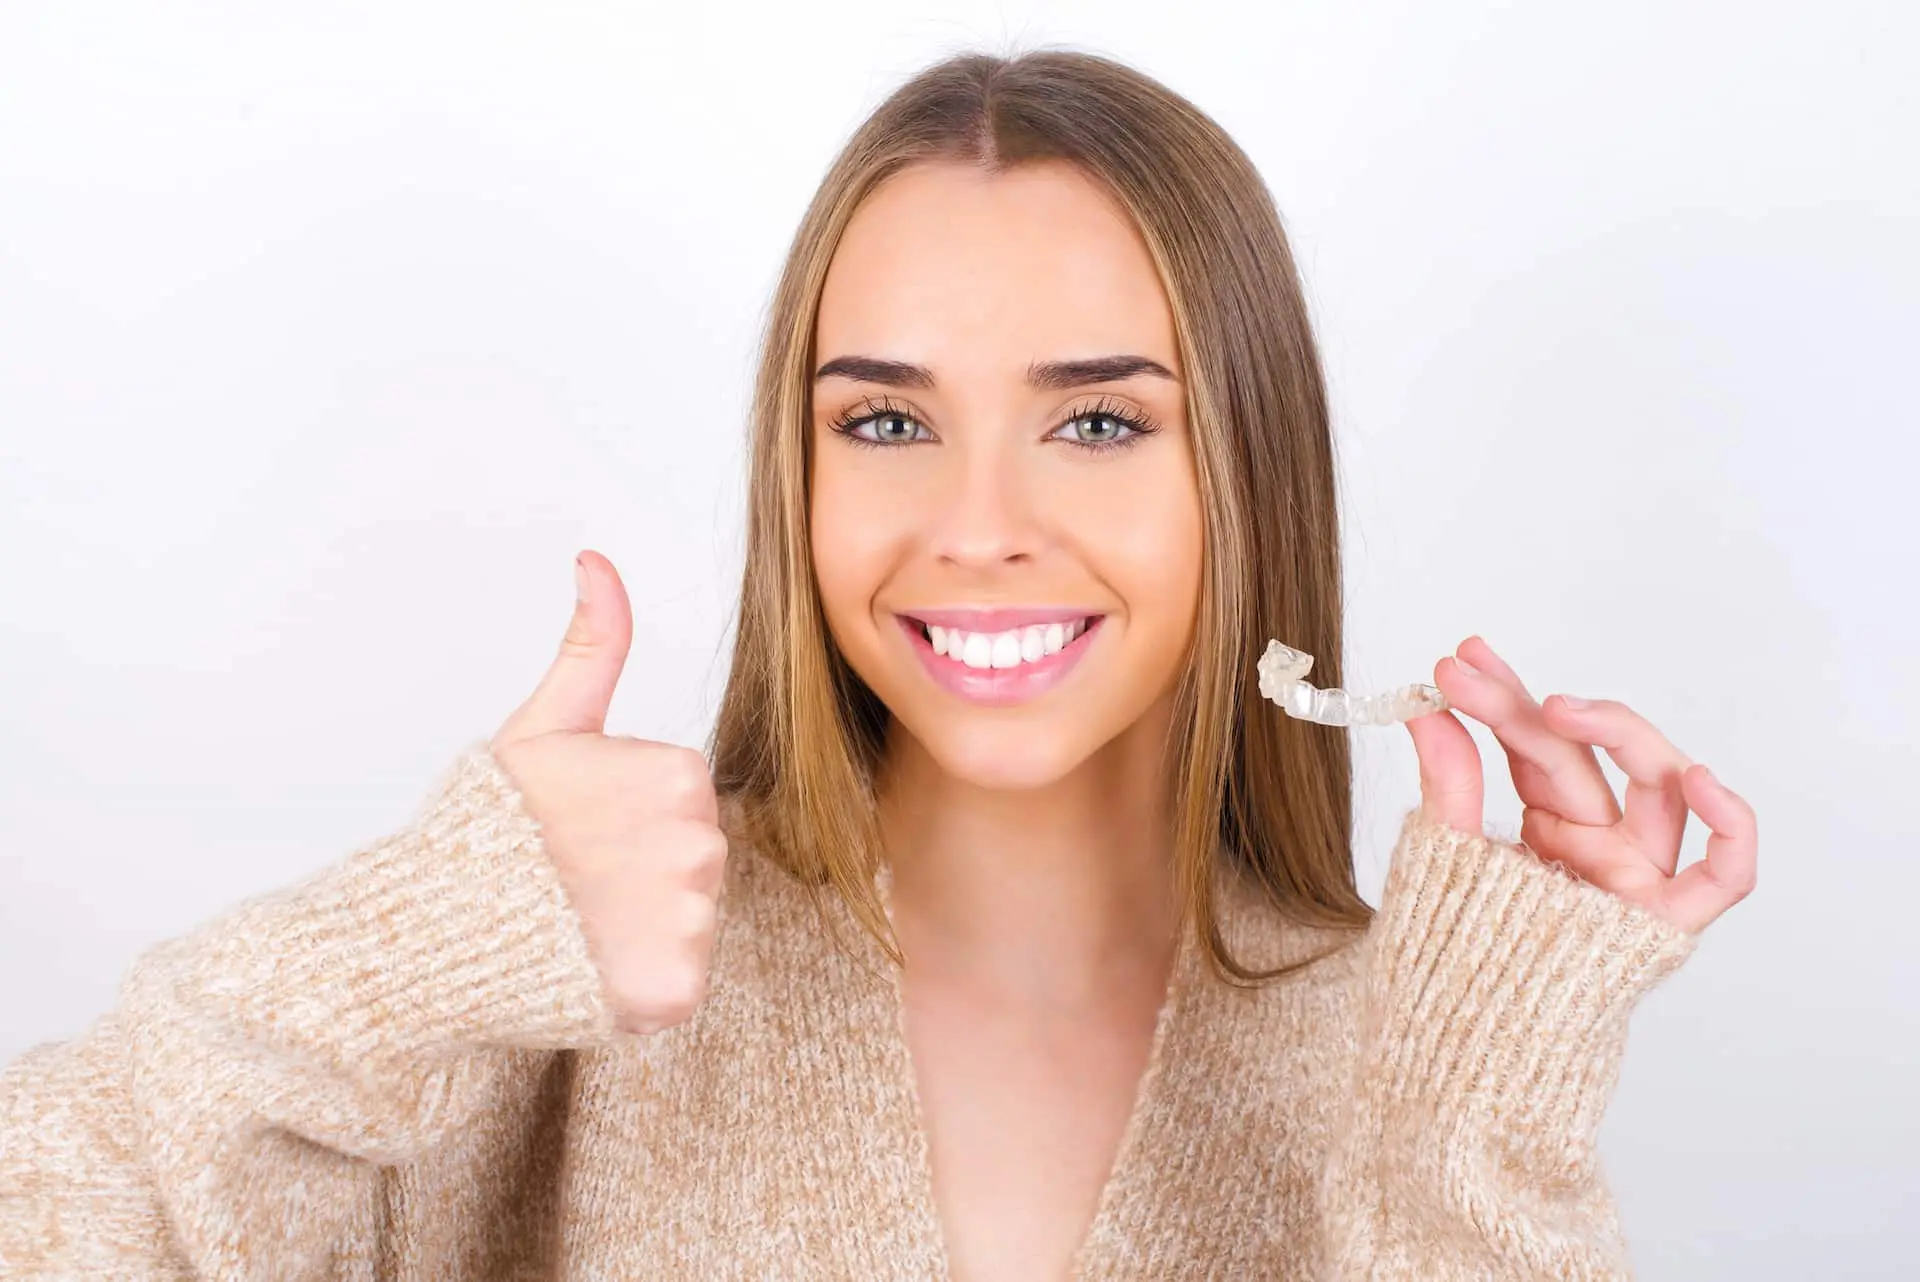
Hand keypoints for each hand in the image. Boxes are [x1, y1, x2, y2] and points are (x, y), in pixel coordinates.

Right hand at [488, 550, 726, 1034]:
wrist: (432, 930)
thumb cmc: (488, 826)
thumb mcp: (546, 722)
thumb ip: (593, 642)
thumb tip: (596, 557)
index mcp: (682, 774)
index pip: (680, 807)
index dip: (625, 823)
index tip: (575, 831)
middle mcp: (703, 845)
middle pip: (690, 863)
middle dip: (639, 875)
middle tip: (572, 882)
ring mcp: (691, 921)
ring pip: (685, 924)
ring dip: (640, 932)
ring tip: (575, 925)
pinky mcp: (678, 990)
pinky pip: (677, 985)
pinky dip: (638, 988)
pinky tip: (588, 970)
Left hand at [1406, 634, 1756, 933]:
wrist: (1454, 1053)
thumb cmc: (1449, 958)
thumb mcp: (1439, 859)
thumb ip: (1447, 785)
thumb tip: (1421, 707)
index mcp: (1548, 826)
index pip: (1534, 744)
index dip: (1499, 698)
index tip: (1457, 661)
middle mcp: (1597, 845)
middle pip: (1578, 758)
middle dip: (1525, 708)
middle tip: (1468, 672)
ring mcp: (1635, 878)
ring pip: (1658, 788)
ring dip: (1621, 734)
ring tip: (1559, 709)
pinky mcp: (1665, 922)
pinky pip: (1723, 874)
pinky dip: (1728, 826)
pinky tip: (1699, 777)